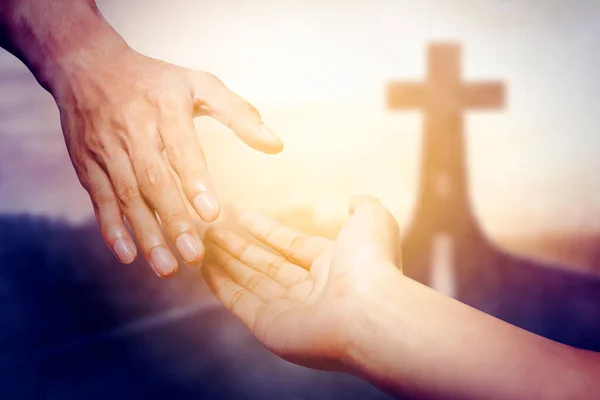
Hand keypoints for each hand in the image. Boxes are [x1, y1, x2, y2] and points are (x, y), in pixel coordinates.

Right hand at [52, 44, 282, 276]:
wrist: (86, 66)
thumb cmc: (155, 81)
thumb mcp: (199, 84)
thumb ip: (239, 114)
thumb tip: (275, 145)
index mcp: (165, 108)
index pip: (181, 148)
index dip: (195, 181)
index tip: (212, 214)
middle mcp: (132, 129)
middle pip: (152, 180)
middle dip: (173, 219)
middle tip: (194, 255)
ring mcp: (106, 149)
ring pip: (126, 196)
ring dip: (146, 234)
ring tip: (167, 267)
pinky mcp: (87, 164)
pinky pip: (100, 200)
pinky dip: (112, 229)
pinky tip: (129, 256)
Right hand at [203, 196, 403, 370]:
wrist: (369, 312)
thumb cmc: (371, 264)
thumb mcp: (372, 220)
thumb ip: (363, 206)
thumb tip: (354, 199)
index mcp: (331, 264)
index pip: (290, 245)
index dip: (266, 231)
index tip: (242, 217)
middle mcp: (308, 290)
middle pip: (266, 265)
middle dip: (239, 248)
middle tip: (213, 231)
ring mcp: (287, 310)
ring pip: (249, 282)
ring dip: (226, 263)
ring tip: (202, 244)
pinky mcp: (268, 327)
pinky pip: (239, 302)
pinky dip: (220, 286)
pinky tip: (204, 268)